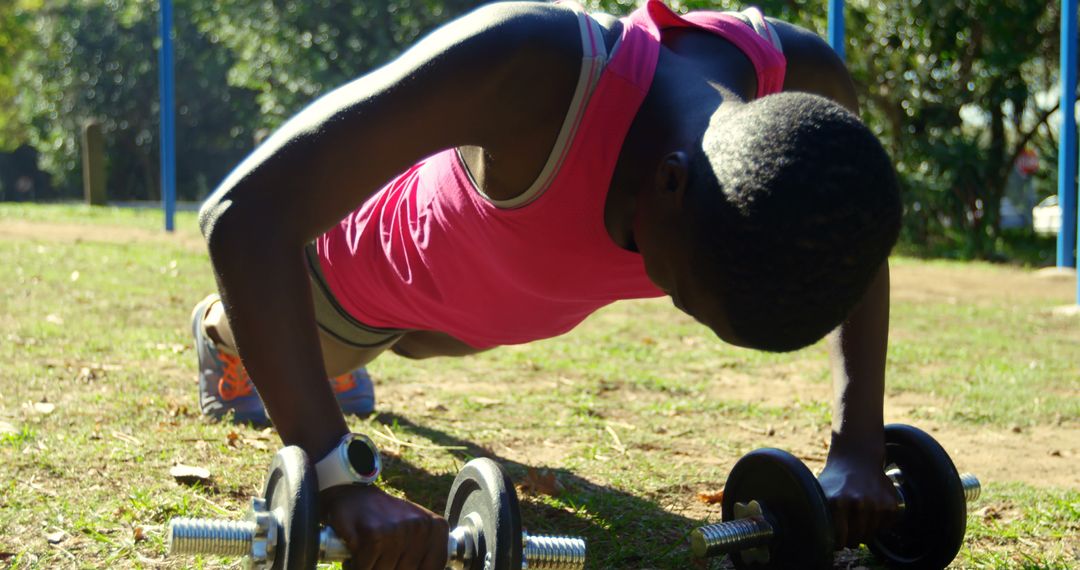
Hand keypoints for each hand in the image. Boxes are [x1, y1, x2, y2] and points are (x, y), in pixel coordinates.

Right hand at [321, 484, 448, 569]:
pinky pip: (365, 569)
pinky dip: (356, 566)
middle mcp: (421, 527)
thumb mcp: (416, 532)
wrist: (354, 494)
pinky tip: (356, 553)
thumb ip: (424, 554)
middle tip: (379, 557)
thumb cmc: (386, 520)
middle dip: (390, 569)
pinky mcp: (374, 534)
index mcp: (437, 528)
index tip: (399, 565)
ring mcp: (398, 530)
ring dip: (372, 568)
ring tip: (368, 553)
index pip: (433, 568)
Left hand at [818, 449, 899, 547]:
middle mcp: (858, 503)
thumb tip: (809, 537)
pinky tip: (870, 512)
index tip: (836, 541)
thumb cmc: (835, 480)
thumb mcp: (819, 492)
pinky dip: (878, 526)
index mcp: (837, 502)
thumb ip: (814, 513)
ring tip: (857, 518)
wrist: (858, 459)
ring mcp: (876, 504)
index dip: (837, 543)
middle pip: (855, 540)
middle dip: (850, 539)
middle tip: (847, 531)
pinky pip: (883, 529)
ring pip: (870, 536)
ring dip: (864, 532)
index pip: (839, 540)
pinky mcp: (891, 505)